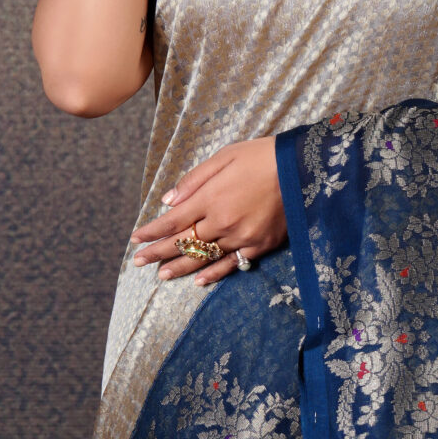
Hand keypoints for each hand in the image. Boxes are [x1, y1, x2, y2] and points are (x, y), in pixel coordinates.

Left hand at [133, 139, 288, 286]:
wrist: (302, 169)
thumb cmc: (261, 156)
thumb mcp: (223, 157)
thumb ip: (194, 180)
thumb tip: (168, 201)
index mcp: (210, 198)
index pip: (172, 221)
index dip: (152, 231)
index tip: (136, 239)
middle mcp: (222, 222)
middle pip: (183, 242)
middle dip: (157, 252)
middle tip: (137, 262)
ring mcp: (241, 237)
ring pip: (204, 257)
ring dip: (180, 267)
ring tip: (161, 275)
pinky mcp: (260, 245)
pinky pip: (232, 264)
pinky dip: (214, 274)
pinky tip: (198, 281)